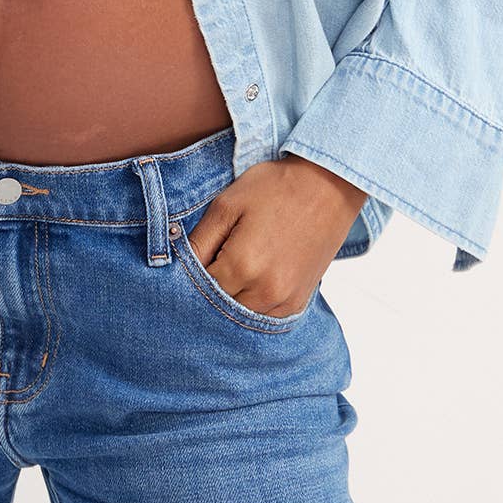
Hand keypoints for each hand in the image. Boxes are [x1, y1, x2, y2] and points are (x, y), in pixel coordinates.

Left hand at [184, 154, 366, 316]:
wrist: (328, 186)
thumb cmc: (275, 188)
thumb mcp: (227, 205)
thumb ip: (199, 241)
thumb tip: (175, 267)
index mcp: (241, 265)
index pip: (197, 288)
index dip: (190, 275)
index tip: (193, 260)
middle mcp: (264, 291)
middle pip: (218, 305)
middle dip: (209, 289)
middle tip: (213, 262)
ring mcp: (284, 300)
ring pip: (240, 315)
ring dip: (231, 298)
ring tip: (235, 267)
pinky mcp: (299, 302)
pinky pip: (264, 316)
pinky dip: (252, 303)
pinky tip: (252, 279)